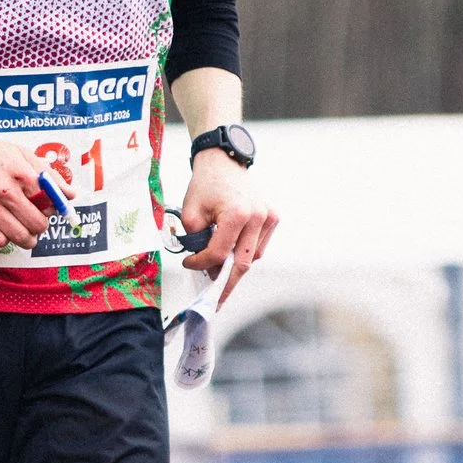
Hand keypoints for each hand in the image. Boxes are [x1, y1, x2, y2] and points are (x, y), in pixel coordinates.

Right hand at [0, 90, 51, 250]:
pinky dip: (5, 241)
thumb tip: (71, 195)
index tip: (46, 210)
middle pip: (37, 223)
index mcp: (20, 172)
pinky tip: (3, 232)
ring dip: (27, 240)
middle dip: (41, 227)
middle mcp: (5, 190)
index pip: (50, 202)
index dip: (52, 209)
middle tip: (36, 225)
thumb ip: (47, 174)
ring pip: (19, 236)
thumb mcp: (20, 154)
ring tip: (25, 235)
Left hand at [177, 148, 276, 303]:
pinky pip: (258, 246)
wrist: (222, 162)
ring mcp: (269, 217)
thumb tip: (207, 267)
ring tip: (217, 271)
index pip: (219, 253)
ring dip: (234, 266)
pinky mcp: (273, 218)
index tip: (189, 264)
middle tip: (215, 301)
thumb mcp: (191, 213)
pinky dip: (245, 253)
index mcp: (237, 214)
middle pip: (242, 263)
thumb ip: (197, 242)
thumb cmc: (205, 185)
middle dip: (226, 283)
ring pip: (252, 257)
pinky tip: (231, 252)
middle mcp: (258, 216)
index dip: (201, 264)